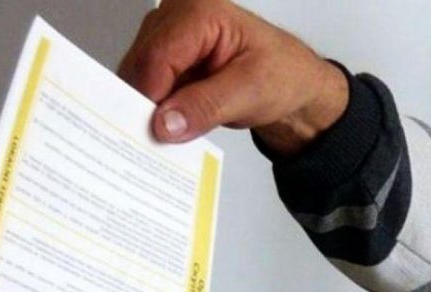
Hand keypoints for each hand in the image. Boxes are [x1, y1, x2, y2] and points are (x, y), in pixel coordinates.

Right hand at [118, 0, 348, 155]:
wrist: (292, 86)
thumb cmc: (283, 76)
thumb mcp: (250, 93)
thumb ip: (206, 107)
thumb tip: (165, 123)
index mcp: (201, 10)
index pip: (157, 55)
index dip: (150, 96)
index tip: (151, 131)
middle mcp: (179, 17)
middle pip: (140, 64)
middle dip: (147, 105)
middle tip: (157, 139)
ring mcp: (170, 37)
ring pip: (137, 78)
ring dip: (150, 109)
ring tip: (170, 132)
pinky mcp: (167, 59)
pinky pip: (146, 87)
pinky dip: (156, 110)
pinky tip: (171, 125)